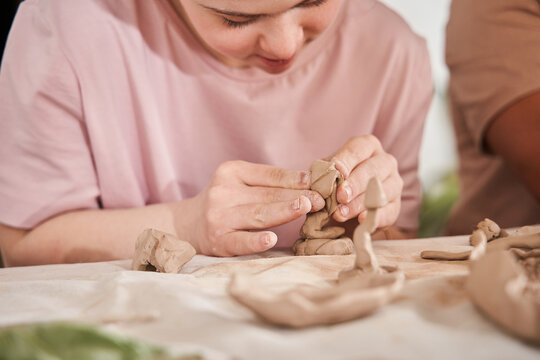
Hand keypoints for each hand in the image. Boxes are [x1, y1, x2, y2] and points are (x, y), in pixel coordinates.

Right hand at [189, 161, 324, 255]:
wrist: (187, 225)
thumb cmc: (225, 202)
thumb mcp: (240, 183)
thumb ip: (269, 182)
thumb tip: (310, 183)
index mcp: (231, 172)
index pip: (269, 175)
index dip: (295, 179)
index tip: (317, 183)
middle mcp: (223, 192)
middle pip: (266, 195)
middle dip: (296, 196)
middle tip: (319, 199)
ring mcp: (219, 217)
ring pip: (257, 215)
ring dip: (283, 212)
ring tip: (304, 208)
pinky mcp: (218, 241)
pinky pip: (240, 241)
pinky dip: (256, 241)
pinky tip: (271, 239)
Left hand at [330, 135, 402, 226]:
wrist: (342, 211)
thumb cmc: (333, 185)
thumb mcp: (325, 176)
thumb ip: (321, 175)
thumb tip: (314, 177)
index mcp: (367, 147)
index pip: (357, 149)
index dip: (346, 160)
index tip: (335, 172)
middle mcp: (385, 161)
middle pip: (373, 169)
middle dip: (355, 183)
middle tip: (340, 196)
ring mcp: (394, 183)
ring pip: (382, 190)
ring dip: (360, 203)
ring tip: (341, 214)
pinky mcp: (396, 206)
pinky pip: (389, 211)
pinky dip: (374, 216)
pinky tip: (361, 220)